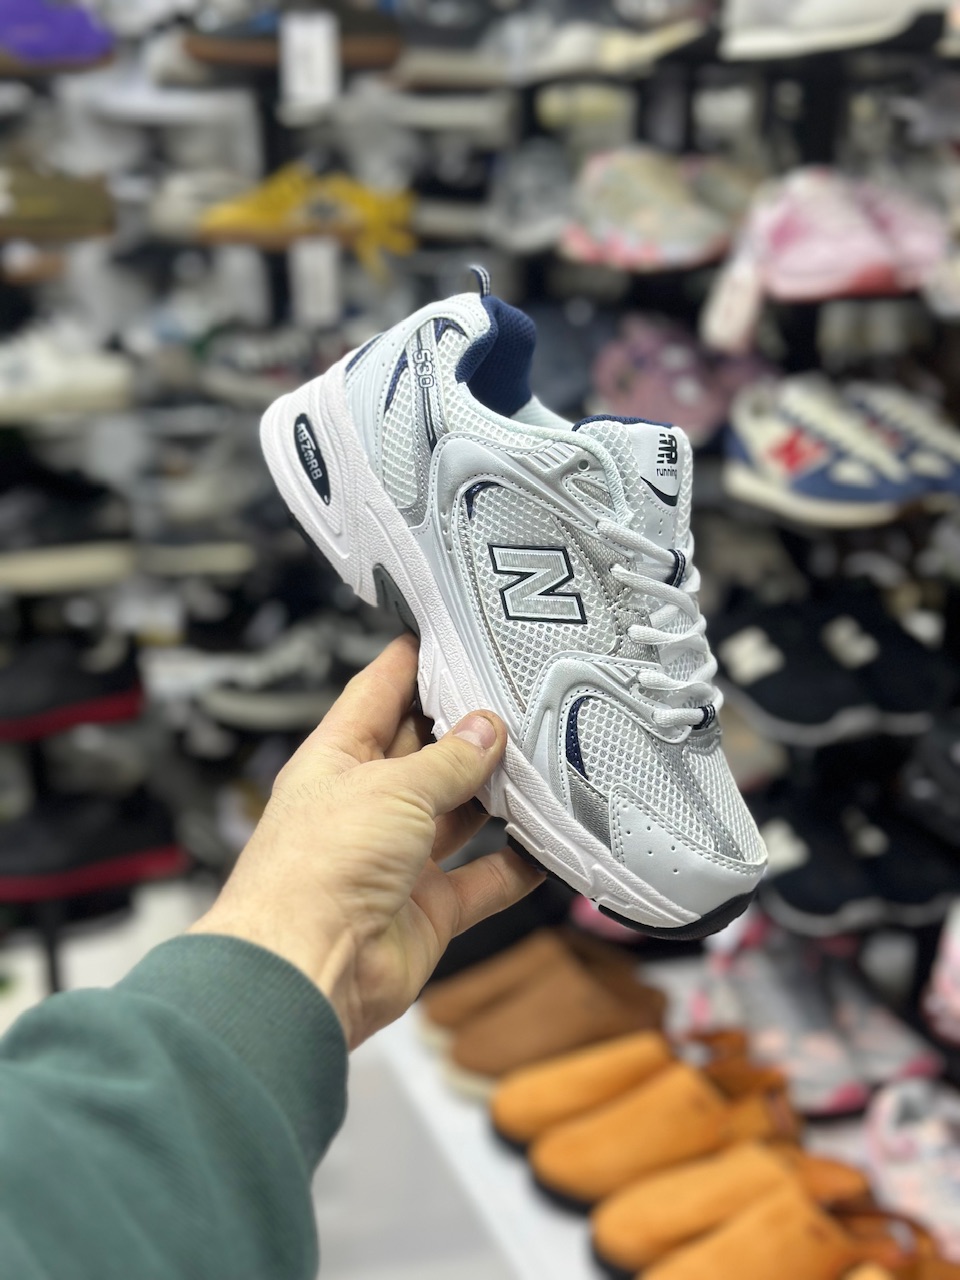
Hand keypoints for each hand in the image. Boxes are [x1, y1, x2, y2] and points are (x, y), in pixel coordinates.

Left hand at [190, 633, 543, 1047]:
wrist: (307, 971)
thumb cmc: (319, 869)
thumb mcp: (391, 789)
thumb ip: (446, 761)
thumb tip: (486, 729)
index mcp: (337, 760)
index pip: (377, 693)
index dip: (412, 662)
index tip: (451, 633)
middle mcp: (366, 805)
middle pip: (423, 752)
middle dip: (467, 728)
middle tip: (521, 697)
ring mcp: (396, 858)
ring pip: (456, 815)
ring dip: (495, 795)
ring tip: (543, 760)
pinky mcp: (425, 909)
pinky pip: (480, 882)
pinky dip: (513, 868)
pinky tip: (546, 846)